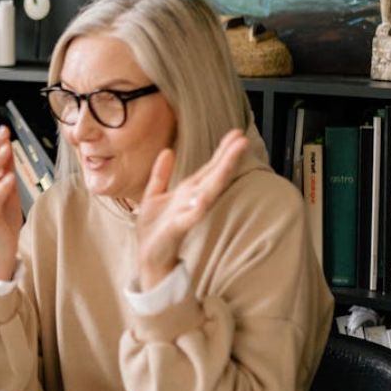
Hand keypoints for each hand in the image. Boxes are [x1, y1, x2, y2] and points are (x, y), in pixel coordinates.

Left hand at [135, 129, 248, 290]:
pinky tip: (206, 195)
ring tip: (233, 157)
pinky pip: (192, 214)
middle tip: (242, 139)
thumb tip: (167, 151)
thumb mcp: (154, 195)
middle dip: (227, 157)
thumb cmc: (154, 229)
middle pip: (213, 175)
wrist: (148, 257)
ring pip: (209, 190)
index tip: (236, 133)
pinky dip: (200, 205)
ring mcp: (188, 213)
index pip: (208, 168)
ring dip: (221, 174)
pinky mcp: (179, 227)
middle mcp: (192, 200)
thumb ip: (161, 174)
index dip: (222, 151)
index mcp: (188, 192)